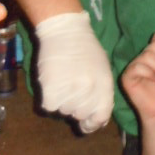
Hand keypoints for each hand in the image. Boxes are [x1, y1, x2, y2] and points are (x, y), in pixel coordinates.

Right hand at [35, 10, 114, 132]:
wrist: (65, 30)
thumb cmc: (86, 49)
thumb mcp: (103, 69)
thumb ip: (102, 94)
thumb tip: (100, 121)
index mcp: (105, 84)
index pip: (101, 117)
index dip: (92, 123)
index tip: (85, 123)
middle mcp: (89, 89)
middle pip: (80, 115)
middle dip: (75, 106)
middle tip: (72, 86)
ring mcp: (70, 89)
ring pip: (64, 110)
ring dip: (62, 100)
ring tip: (63, 79)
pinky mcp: (51, 88)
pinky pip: (50, 106)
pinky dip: (49, 97)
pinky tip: (53, 81)